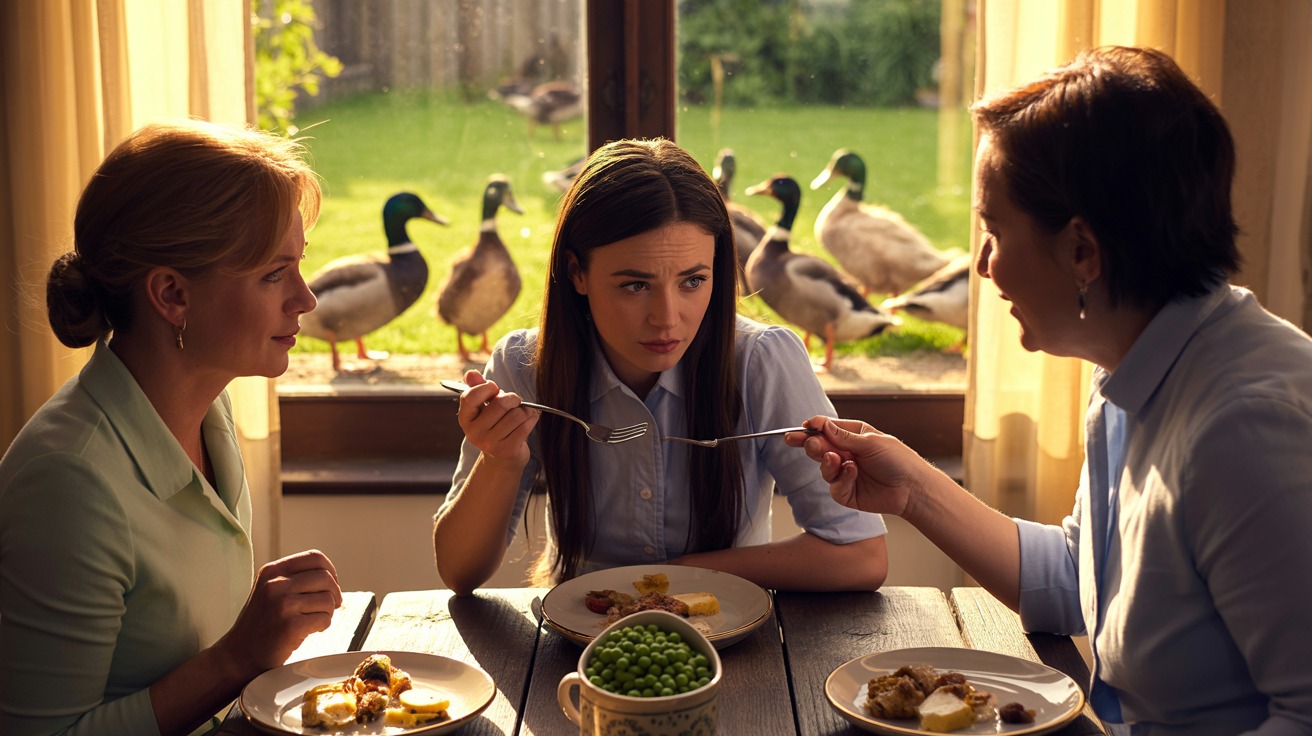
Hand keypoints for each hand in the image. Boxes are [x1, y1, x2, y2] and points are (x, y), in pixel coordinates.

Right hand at [214, 549, 342, 678]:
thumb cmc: (262, 623)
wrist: (239, 654)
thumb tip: (332, 577)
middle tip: (328, 607)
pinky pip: (324, 619)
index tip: (329, 586)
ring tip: (313, 620)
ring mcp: (282, 604)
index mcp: (272, 571)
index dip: (330, 571)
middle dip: (334, 593)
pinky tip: (310, 631)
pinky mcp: (291, 626)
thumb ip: (295, 578)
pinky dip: (323, 626)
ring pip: (328, 599)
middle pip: (325, 577)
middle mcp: (276, 584)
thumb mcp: (271, 590)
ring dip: (328, 612)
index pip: (314, 557)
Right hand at [455, 370, 537, 467]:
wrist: (502, 457)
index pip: (470, 396)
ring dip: (525, 409)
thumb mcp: (484, 406)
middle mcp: (474, 433)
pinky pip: (525, 426)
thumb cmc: (495, 423)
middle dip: (513, 398)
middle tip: (515, 400)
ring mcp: (490, 444)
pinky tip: (530, 418)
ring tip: (524, 411)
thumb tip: (470, 373)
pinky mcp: (507, 450)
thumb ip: (477, 387)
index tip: (495, 389)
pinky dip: (532, 418)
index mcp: (465, 418)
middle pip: (500, 404)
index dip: (486, 387)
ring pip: (516, 415)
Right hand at [786, 416, 923, 516]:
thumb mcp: (870, 442)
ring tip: (836, 459)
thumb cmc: (898, 460)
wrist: (913, 489)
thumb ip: (843, 436)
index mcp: (853, 436)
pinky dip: (841, 479)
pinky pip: (834, 486)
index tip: (804, 428)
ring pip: (823, 467)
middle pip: (819, 448)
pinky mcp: (847, 493)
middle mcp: (847, 454)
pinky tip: (852, 474)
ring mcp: (846, 474)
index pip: (826, 429)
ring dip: (827, 463)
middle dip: (811, 445)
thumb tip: (821, 424)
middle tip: (810, 444)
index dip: (813, 429)